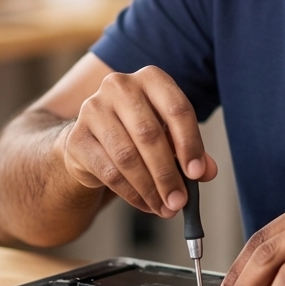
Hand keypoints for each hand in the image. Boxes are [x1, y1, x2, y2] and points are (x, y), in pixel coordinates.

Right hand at [58, 66, 217, 217]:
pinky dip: (131, 193)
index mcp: (150, 78)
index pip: (176, 109)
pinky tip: (145, 204)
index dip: (190, 144)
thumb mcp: (169, 136)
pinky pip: (109, 171)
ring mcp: (93, 109)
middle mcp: (119, 86)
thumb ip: (191, 150)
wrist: (91, 139)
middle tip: (180, 200)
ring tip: (165, 207)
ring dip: (150, 188)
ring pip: (127, 156)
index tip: (197, 173)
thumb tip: (208, 171)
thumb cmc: (138, 133)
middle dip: (168, 173)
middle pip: (149, 134)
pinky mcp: (77, 137)